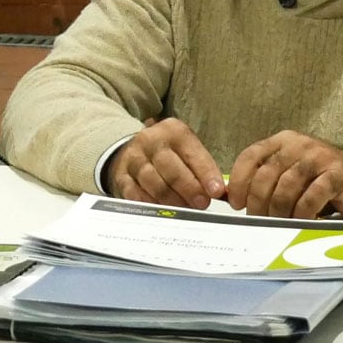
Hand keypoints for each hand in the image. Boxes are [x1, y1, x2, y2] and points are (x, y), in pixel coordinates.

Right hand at [104, 118, 226, 207]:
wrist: (134, 148)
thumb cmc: (169, 153)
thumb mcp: (188, 150)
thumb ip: (203, 169)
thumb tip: (221, 193)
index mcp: (173, 131)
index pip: (192, 154)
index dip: (205, 174)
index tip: (216, 191)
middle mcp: (151, 141)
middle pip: (171, 169)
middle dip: (189, 189)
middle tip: (201, 204)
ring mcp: (133, 158)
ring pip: (153, 183)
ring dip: (172, 200)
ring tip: (184, 209)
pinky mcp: (121, 175)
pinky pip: (135, 193)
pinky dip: (150, 204)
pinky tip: (162, 211)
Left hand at [227, 132, 342, 218]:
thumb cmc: (323, 179)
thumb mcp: (291, 173)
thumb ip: (267, 179)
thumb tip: (233, 197)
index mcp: (283, 141)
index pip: (251, 156)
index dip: (239, 182)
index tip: (236, 204)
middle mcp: (298, 144)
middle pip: (266, 175)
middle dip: (257, 202)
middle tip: (257, 221)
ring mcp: (318, 157)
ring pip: (286, 187)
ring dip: (277, 211)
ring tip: (277, 225)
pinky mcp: (336, 174)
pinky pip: (310, 197)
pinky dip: (301, 213)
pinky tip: (299, 222)